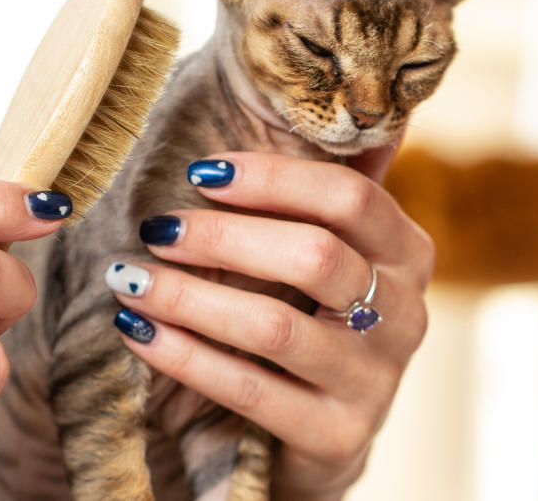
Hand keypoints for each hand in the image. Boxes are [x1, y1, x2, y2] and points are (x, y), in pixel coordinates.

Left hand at [110, 151, 432, 500]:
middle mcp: (406, 314)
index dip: (273, 179)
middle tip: (157, 227)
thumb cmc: (310, 321)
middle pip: (315, 255)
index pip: (350, 198)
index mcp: (408, 254)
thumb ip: (315, 199)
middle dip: (224, 237)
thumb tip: (289, 102)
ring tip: (129, 278)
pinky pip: (249, 389)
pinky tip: (139, 330)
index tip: (201, 172)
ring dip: (190, 296)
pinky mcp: (338, 435)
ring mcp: (377, 380)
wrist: (321, 435)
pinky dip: (185, 356)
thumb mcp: (328, 259)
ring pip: (275, 325)